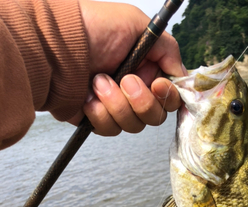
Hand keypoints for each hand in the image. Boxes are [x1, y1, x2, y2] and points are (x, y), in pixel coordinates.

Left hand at [71, 0, 186, 134]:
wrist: (53, 44)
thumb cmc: (92, 27)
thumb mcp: (137, 24)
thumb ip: (168, 48)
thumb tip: (181, 74)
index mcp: (147, 69)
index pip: (170, 96)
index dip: (167, 96)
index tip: (157, 85)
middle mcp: (134, 90)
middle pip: (155, 116)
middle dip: (140, 100)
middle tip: (124, 79)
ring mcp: (115, 106)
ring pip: (133, 125)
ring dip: (116, 104)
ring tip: (97, 81)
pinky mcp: (97, 119)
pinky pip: (110, 129)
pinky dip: (99, 113)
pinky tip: (87, 96)